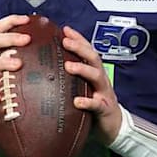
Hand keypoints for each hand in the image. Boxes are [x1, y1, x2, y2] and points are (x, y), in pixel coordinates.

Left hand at [62, 25, 121, 144]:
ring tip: (68, 66)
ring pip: (96, 76)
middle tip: (65, 41)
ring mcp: (104, 93)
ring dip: (83, 70)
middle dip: (80, 48)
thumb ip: (67, 78)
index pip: (86, 51)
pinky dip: (88, 102)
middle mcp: (100, 79)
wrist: (112, 127)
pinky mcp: (105, 109)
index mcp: (93, 72)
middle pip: (92, 58)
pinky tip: (77, 101)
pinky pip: (97, 104)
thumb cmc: (92, 104)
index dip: (78, 39)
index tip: (65, 29)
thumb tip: (43, 68)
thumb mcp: (80, 87)